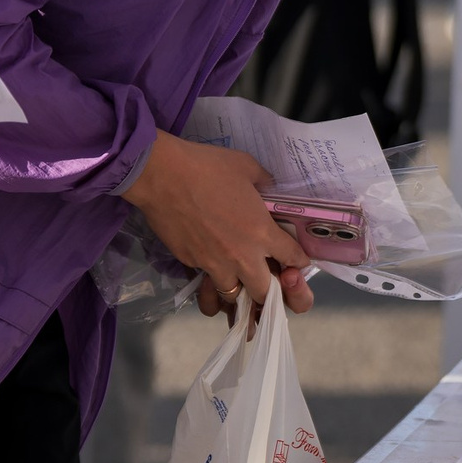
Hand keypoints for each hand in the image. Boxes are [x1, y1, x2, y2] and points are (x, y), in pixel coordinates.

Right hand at [121, 131, 313, 315]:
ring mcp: (214, 264)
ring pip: (232, 296)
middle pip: (264, 292)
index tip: (296, 262)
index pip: (292, 258)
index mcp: (262, 233)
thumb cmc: (209, 167)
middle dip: (270, 291)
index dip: (298, 262)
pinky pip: (205, 281)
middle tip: (267, 280)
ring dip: (238, 291)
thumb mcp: (247, 167)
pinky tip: (209, 267)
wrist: (163, 176)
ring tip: (238, 283)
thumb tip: (268, 186)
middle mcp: (242, 256)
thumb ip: (264, 182)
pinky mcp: (190, 263)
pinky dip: (210, 279)